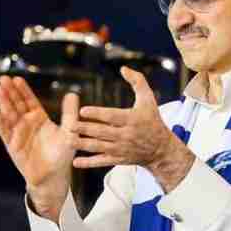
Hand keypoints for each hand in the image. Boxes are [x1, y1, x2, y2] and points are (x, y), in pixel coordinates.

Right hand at [0, 76, 78, 220]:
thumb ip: (70, 114)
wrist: (54, 177)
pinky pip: (5, 133)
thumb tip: (72, 94)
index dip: (23, 90)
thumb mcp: (69, 132)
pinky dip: (0, 124)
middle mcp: (27, 124)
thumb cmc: (62, 155)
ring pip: (9, 115)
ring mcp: (18, 134)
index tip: (17, 78)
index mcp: (40, 118)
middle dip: (10, 92)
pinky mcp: (13, 146)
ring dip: (3, 103)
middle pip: (17, 104)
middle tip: (3, 78)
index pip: (30, 101)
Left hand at [71, 66, 193, 191]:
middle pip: (103, 132)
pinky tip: (76, 162)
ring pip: (100, 147)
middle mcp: (126, 135)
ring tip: (68, 140)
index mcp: (132, 119)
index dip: (98, 114)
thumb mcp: (149, 99)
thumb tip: (123, 68)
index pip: (112, 116)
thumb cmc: (152, 120)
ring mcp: (122, 148)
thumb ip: (137, 81)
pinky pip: (102, 161)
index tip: (83, 111)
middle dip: (86, 129)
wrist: (161, 148)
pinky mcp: (119, 159)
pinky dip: (89, 163)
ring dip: (84, 145)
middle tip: (70, 125)